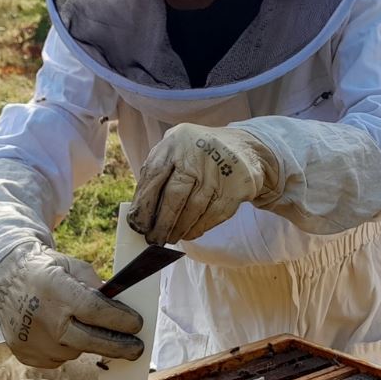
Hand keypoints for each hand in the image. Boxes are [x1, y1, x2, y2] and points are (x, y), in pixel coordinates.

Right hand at [0, 242, 144, 368]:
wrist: (5, 282)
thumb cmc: (45, 271)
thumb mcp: (72, 266)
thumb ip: (96, 286)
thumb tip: (119, 306)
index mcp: (59, 293)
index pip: (97, 312)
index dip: (121, 321)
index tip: (138, 324)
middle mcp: (46, 321)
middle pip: (92, 342)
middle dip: (119, 346)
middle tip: (136, 349)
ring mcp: (35, 342)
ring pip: (74, 351)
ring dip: (85, 343)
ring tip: (78, 326)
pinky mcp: (27, 355)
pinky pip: (57, 359)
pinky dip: (64, 348)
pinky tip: (58, 332)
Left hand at [129, 124, 275, 244]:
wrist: (243, 150)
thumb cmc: (198, 156)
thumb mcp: (176, 151)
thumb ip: (157, 174)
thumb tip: (138, 211)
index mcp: (177, 141)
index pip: (154, 174)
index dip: (144, 203)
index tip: (137, 223)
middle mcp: (199, 152)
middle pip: (175, 194)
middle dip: (161, 222)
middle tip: (152, 238)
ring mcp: (220, 169)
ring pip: (194, 208)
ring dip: (178, 228)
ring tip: (169, 238)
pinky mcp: (236, 186)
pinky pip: (212, 214)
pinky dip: (197, 228)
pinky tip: (188, 233)